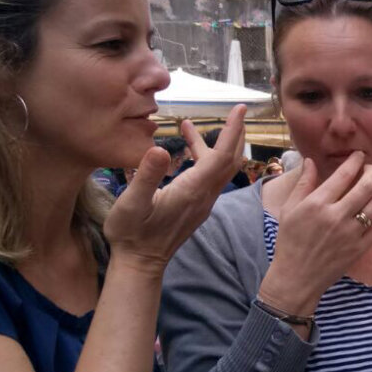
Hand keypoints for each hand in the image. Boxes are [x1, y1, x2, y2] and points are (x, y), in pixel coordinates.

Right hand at [104, 105, 245, 272]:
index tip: (240, 109)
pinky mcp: (195, 206)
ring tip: (187, 125)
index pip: (221, 155)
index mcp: (192, 190)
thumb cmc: (131, 234)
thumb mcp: (132, 202)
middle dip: (235, 134)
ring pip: (218, 169)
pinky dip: (202, 158)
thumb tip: (161, 148)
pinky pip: (208, 177)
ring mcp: (202, 202)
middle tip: (237, 110)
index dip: (232, 130)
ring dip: (213, 145)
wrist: (140, 263)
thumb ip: (147, 176)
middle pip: (230, 160)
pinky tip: (181, 151)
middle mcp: (204, 195)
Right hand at [258, 152, 371, 315]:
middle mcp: (336, 216)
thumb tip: (310, 161)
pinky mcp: (360, 248)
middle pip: (366, 186)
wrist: (297, 278)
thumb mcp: (289, 210)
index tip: (359, 155)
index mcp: (317, 204)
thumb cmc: (289, 242)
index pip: (343, 175)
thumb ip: (303, 184)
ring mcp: (351, 233)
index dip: (355, 161)